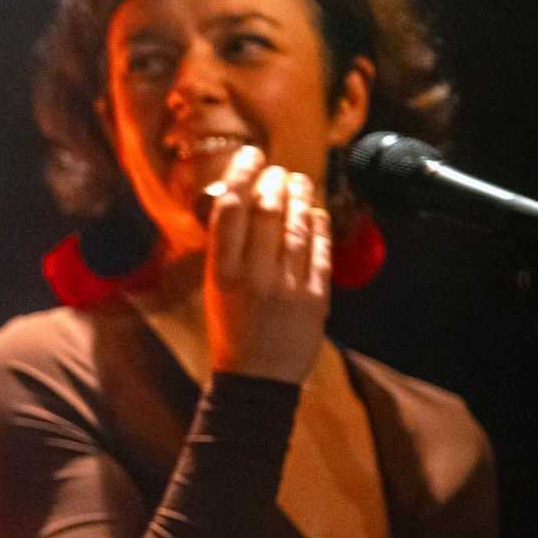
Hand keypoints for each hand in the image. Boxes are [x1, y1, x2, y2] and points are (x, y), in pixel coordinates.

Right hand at [203, 146, 330, 382]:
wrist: (255, 381)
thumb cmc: (231, 332)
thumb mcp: (216, 290)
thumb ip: (229, 251)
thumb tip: (244, 205)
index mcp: (222, 274)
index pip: (230, 211)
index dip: (241, 175)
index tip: (250, 156)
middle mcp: (254, 276)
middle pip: (266, 211)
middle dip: (273, 182)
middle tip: (277, 170)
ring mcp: (287, 287)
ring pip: (296, 226)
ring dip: (299, 197)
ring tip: (299, 181)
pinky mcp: (315, 298)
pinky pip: (320, 251)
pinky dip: (319, 225)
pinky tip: (316, 211)